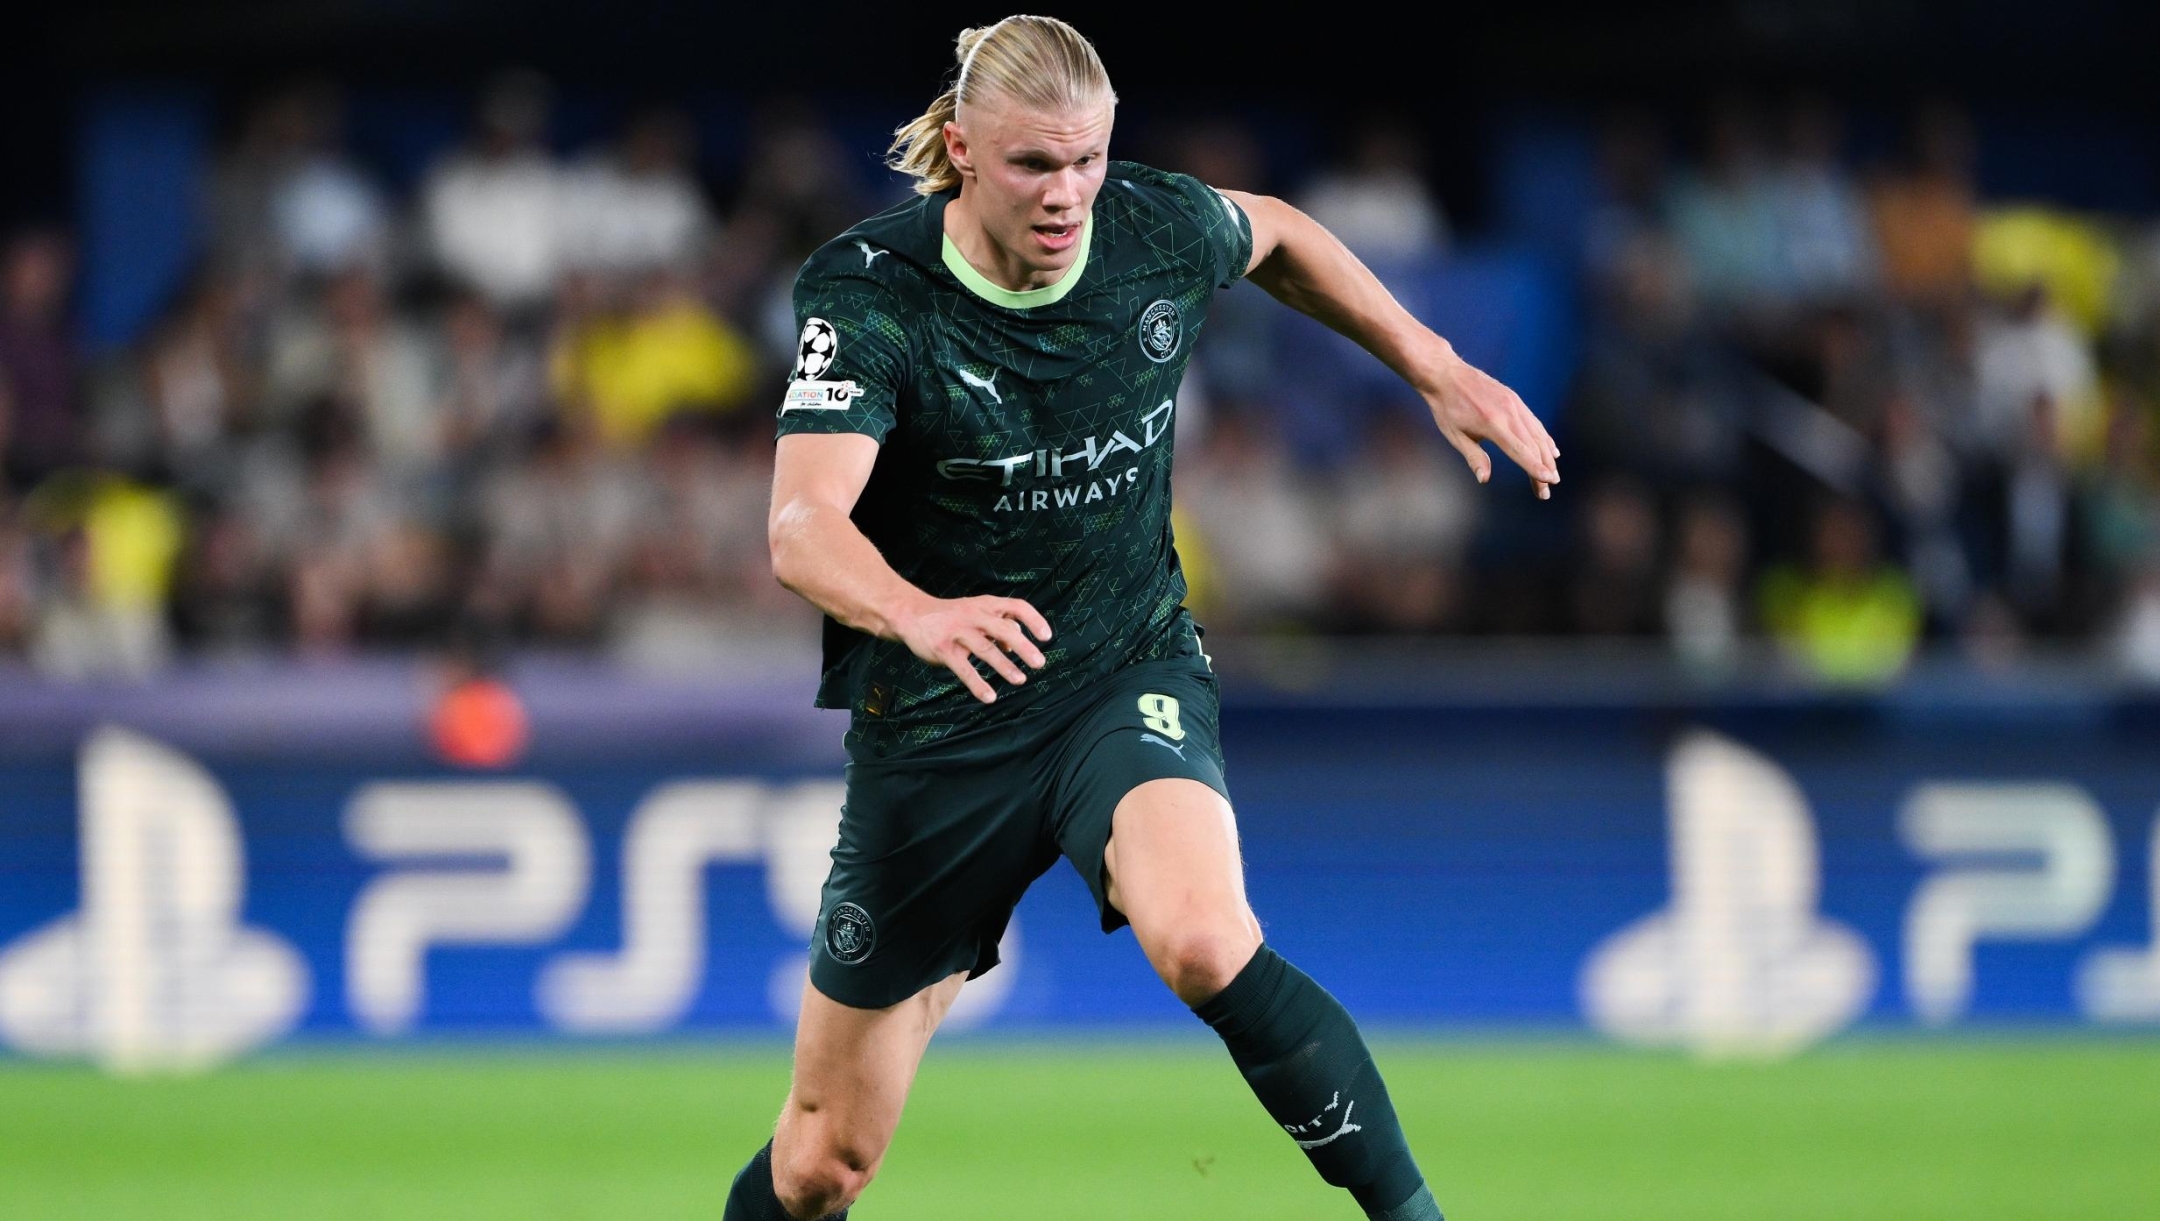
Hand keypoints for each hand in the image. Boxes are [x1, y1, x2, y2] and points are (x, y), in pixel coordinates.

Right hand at [894, 595, 1052, 703]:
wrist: (912, 614)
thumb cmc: (951, 616)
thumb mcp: (976, 613)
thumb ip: (998, 626)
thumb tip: (1017, 645)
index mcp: (986, 605)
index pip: (1016, 607)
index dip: (1034, 620)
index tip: (1047, 637)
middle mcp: (974, 615)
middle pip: (1004, 628)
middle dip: (1024, 647)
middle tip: (1040, 663)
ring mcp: (958, 632)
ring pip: (985, 649)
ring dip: (1004, 666)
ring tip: (1020, 680)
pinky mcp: (944, 649)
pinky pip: (964, 669)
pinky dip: (978, 684)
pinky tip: (990, 697)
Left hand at [1423, 350, 1560, 499]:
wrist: (1447, 375)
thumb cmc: (1447, 409)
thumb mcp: (1456, 436)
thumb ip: (1474, 457)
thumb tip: (1484, 479)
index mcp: (1493, 424)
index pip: (1520, 451)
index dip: (1535, 468)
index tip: (1549, 482)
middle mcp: (1509, 413)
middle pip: (1533, 447)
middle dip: (1542, 470)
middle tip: (1545, 493)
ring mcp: (1514, 404)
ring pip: (1537, 435)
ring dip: (1547, 457)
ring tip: (1551, 476)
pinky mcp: (1515, 400)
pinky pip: (1534, 423)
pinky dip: (1544, 438)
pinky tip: (1551, 451)